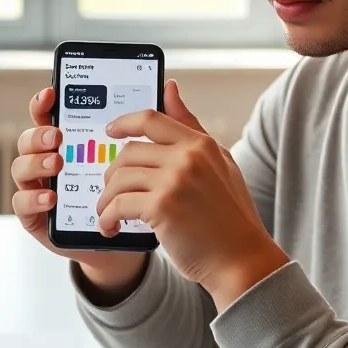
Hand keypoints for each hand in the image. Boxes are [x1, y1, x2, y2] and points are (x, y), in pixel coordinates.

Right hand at [9, 87, 145, 295]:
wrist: (134, 240)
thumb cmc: (137, 195)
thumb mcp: (153, 158)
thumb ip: (159, 125)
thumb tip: (169, 86)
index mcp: (73, 142)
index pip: (51, 116)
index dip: (45, 103)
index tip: (51, 94)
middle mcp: (51, 160)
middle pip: (30, 138)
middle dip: (39, 133)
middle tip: (57, 136)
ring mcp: (40, 187)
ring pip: (22, 167)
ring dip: (36, 163)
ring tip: (57, 165)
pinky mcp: (36, 216)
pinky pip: (21, 202)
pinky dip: (33, 198)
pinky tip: (52, 197)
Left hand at [97, 80, 288, 309]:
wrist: (241, 259)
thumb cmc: (229, 217)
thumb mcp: (219, 163)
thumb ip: (191, 127)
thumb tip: (170, 87)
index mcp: (200, 144)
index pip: (152, 119)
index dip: (124, 122)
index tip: (110, 131)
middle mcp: (188, 157)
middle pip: (129, 151)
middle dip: (112, 173)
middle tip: (110, 191)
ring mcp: (175, 181)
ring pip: (119, 177)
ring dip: (106, 198)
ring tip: (107, 213)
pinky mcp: (162, 207)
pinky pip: (118, 204)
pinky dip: (108, 217)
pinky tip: (110, 227)